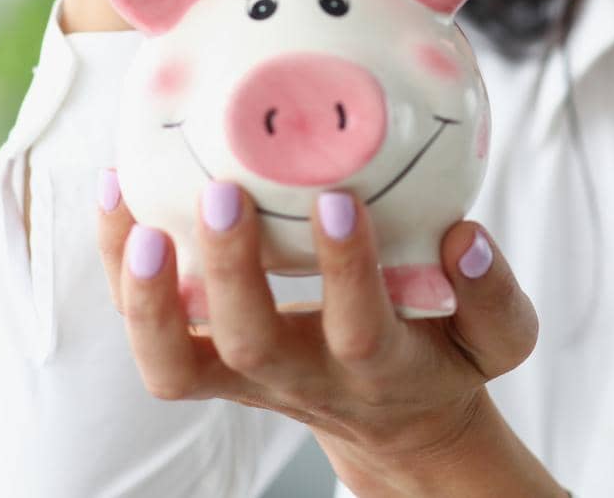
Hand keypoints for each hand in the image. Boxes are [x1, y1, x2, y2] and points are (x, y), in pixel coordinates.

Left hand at [95, 176, 545, 492]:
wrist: (394, 423)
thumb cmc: (443, 356)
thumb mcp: (498, 340)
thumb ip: (494, 294)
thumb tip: (464, 235)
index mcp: (377, 366)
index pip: (358, 329)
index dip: (344, 271)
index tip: (337, 200)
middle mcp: (299, 377)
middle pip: (250, 344)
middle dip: (231, 269)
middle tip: (224, 191)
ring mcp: (243, 376)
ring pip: (174, 361)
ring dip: (143, 292)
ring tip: (133, 207)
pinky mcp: (206, 365)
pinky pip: (148, 330)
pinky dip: (119, 267)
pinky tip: (115, 192)